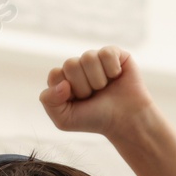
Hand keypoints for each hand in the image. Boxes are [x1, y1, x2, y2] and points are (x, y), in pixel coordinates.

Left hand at [38, 46, 154, 136]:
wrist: (126, 121)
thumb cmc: (96, 120)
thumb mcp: (64, 119)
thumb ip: (49, 102)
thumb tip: (62, 82)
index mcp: (64, 79)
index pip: (55, 74)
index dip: (67, 90)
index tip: (79, 102)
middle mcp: (79, 67)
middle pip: (71, 64)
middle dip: (83, 86)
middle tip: (94, 96)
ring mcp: (96, 59)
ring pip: (88, 58)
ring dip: (98, 80)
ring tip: (105, 88)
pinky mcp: (114, 54)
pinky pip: (106, 53)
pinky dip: (112, 69)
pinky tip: (116, 77)